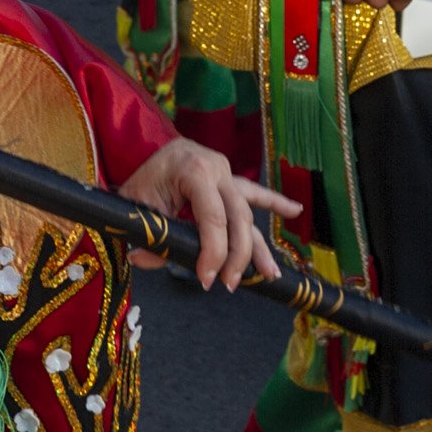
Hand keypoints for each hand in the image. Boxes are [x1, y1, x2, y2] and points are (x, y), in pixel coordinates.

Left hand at [118, 138, 299, 290]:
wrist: (145, 147)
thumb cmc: (142, 177)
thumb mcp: (137, 205)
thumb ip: (148, 235)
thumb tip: (144, 260)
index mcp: (194, 170)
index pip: (212, 217)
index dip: (213, 251)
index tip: (206, 279)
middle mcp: (217, 169)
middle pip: (237, 218)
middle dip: (237, 256)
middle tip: (230, 284)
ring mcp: (227, 174)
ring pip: (248, 213)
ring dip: (259, 245)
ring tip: (272, 272)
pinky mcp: (230, 180)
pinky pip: (255, 194)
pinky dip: (275, 202)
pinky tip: (295, 210)